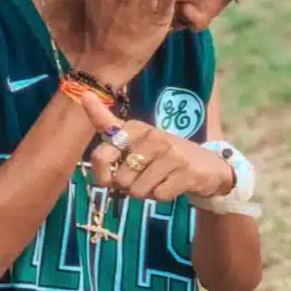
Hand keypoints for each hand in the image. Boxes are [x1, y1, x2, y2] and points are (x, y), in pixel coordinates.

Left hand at [80, 92, 233, 201]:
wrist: (206, 165)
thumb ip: (109, 125)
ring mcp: (170, 153)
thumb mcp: (136, 137)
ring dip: (145, 192)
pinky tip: (171, 184)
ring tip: (158, 180)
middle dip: (128, 187)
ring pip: (137, 190)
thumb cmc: (162, 153)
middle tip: (142, 177)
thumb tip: (85, 95)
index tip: (105, 178)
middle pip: (120, 179)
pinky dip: (161, 196)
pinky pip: (158, 196)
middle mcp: (152, 136)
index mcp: (135, 128)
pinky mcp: (185, 172)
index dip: (99, 170)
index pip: (103, 151)